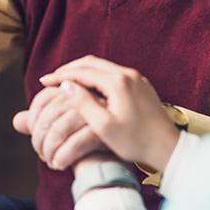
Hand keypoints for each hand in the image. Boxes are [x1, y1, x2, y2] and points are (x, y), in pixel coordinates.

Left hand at [12, 85, 107, 170]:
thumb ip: (40, 124)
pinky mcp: (104, 130)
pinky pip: (75, 143)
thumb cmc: (86, 144)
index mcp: (74, 89)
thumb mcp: (61, 131)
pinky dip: (62, 157)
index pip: (43, 99)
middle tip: (42, 155)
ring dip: (49, 151)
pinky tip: (59, 165)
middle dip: (40, 140)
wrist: (113, 161)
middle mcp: (86, 94)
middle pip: (49, 115)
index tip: (36, 140)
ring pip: (59, 129)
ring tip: (51, 161)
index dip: (34, 121)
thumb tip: (18, 121)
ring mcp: (96, 110)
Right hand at [40, 55, 180, 173]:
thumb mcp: (103, 126)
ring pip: (102, 67)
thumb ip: (83, 103)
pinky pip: (112, 73)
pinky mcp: (140, 85)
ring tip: (66, 82)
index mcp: (118, 82)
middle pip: (91, 63)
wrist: (166, 146)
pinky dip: (96, 76)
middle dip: (69, 69)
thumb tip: (66, 86)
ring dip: (82, 71)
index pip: (82, 71)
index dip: (60, 76)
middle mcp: (127, 74)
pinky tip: (88, 88)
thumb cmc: (135, 141)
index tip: (43, 82)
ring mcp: (136, 78)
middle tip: (51, 79)